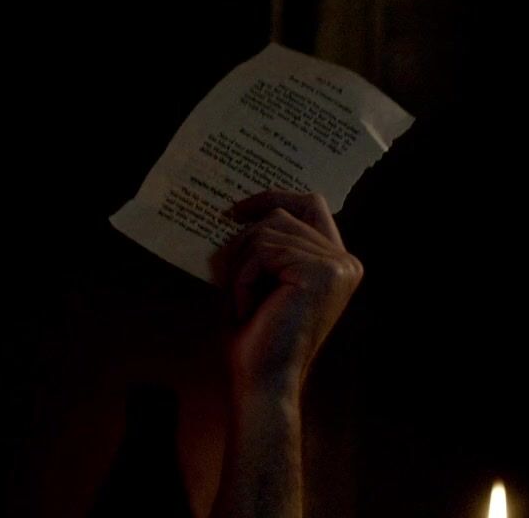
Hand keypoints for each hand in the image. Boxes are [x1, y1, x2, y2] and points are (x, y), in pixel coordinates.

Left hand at [212, 191, 362, 397]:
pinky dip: (244, 278)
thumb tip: (238, 210)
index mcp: (337, 262)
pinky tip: (249, 309)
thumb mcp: (261, 279)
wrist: (263, 380)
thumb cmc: (256, 336)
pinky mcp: (321, 272)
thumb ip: (264, 244)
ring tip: (245, 304)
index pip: (311, 204)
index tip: (237, 211)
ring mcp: (338, 265)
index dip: (274, 197)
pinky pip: (263, 251)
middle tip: (231, 283)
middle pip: (280, 217)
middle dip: (243, 246)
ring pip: (266, 232)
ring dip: (242, 267)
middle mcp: (346, 261)